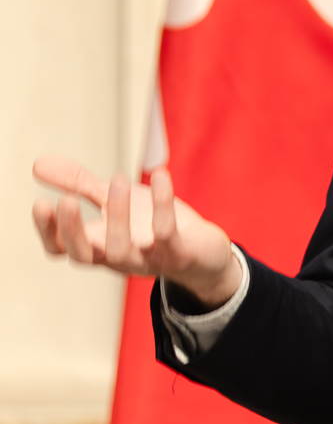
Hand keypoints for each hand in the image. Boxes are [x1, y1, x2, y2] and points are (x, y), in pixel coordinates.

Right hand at [32, 156, 240, 307]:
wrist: (204, 255)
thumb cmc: (151, 226)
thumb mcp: (114, 201)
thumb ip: (80, 185)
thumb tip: (38, 164)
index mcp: (98, 245)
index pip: (61, 248)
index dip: (48, 230)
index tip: (40, 202)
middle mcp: (118, 257)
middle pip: (83, 256)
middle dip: (71, 230)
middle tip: (65, 200)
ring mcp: (147, 259)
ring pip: (120, 249)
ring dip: (117, 215)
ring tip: (118, 180)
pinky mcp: (178, 254)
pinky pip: (166, 233)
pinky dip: (162, 203)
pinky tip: (160, 174)